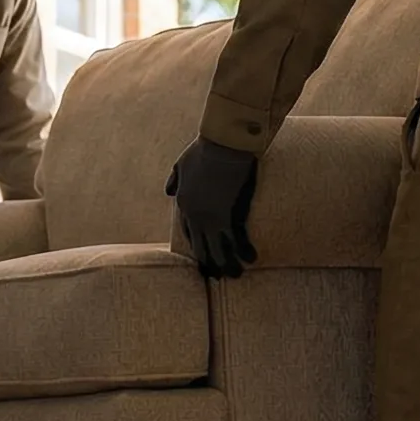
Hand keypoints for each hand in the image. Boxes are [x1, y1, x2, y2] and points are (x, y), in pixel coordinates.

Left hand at [167, 138, 260, 277]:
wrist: (223, 145)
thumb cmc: (204, 150)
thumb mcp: (181, 164)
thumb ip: (174, 179)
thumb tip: (168, 191)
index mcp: (184, 204)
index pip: (189, 233)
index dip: (197, 247)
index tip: (203, 258)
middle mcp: (195, 216)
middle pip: (202, 246)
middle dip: (210, 263)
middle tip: (217, 275)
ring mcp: (212, 218)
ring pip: (218, 248)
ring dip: (227, 264)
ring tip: (236, 275)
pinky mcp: (229, 215)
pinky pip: (236, 239)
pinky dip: (243, 251)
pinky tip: (251, 259)